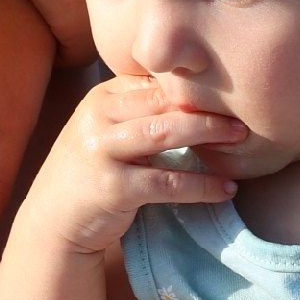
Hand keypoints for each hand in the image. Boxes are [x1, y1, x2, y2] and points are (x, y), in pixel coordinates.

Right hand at [24, 74, 243, 253]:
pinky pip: (167, 182)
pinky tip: (225, 188)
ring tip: (240, 140)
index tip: (230, 90)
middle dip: (207, 106)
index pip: (154, 82)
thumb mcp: (107, 131)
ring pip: (166, 133)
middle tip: (245, 113)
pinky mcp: (113, 187)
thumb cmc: (92, 170)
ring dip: (208, 134)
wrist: (54, 217)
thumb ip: (139, 112)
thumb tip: (198, 96)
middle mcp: (98, 117)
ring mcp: (102, 151)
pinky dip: (202, 185)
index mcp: (101, 98)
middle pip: (163, 102)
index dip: (193, 86)